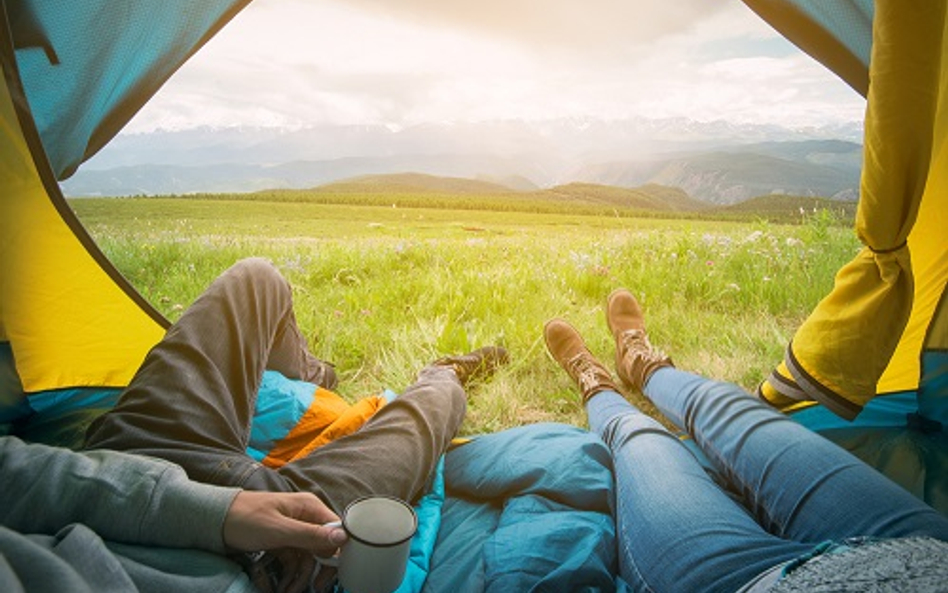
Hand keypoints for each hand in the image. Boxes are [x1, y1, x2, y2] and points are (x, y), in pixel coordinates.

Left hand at [224, 491, 346, 592]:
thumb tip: (343, 537)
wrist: (214, 519)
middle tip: (317, 587)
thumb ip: (311, 535)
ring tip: (290, 591)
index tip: (331, 571)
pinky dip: (291, 573)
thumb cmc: (245, 518)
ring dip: (302, 575)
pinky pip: (294, 559)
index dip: (338, 552)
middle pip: (324, 545)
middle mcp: (305, 516)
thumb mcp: (279, 530)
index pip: (336, 530)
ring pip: (308, 556)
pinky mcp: (281, 540)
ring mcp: (293, 529)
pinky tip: (284, 585)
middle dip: (319, 568)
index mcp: (309, 507)